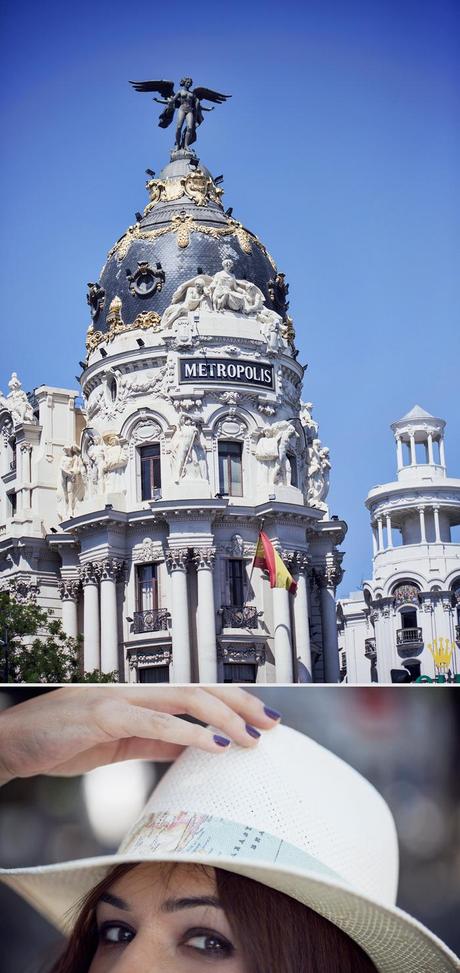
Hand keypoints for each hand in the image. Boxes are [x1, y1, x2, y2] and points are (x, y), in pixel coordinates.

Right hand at [0, 686, 280, 783]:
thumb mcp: (119, 741)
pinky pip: (155, 722)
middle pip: (201, 687)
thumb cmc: (61, 740)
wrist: (13, 741)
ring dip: (225, 717)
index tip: (264, 718)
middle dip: (242, 704)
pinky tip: (215, 744)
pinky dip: (189, 732)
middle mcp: (135, 689)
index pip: (197, 691)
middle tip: (274, 724)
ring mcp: (120, 698)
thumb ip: (156, 740)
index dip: (234, 701)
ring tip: (253, 736)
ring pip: (185, 698)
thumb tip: (196, 747)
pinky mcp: (104, 715)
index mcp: (141, 695)